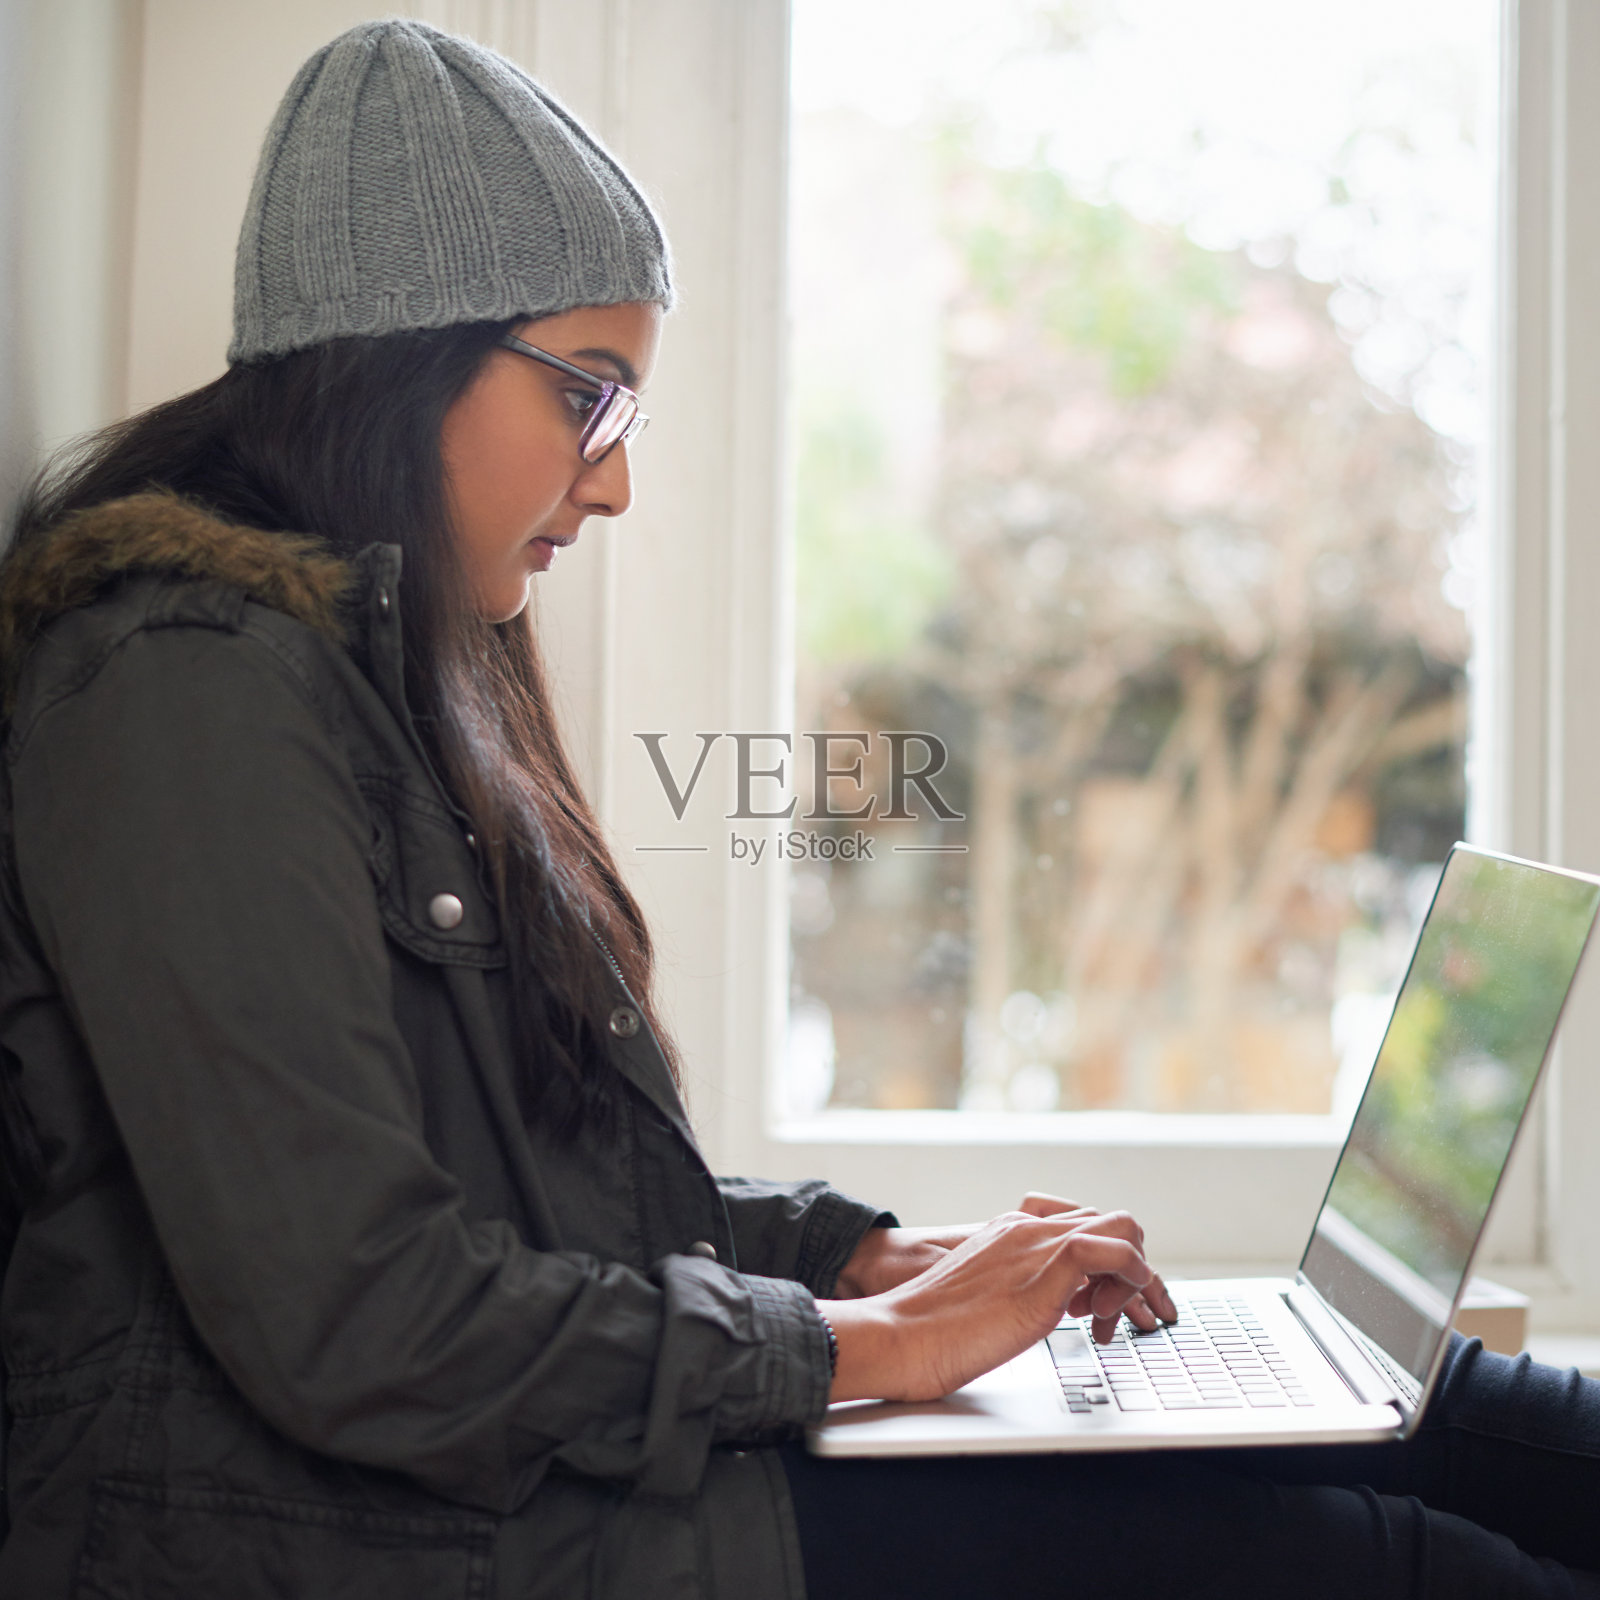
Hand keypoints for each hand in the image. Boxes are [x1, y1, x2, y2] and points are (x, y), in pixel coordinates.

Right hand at [818, 1203, 1173, 1403]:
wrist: (902, 1335)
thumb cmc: (929, 1330)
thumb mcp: (980, 1297)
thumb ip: (1009, 1289)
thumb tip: (1029, 1310)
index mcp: (1010, 1230)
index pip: (1082, 1224)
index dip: (1101, 1262)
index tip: (1096, 1305)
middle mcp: (1028, 1227)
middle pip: (1110, 1221)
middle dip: (1130, 1267)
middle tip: (1114, 1314)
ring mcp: (1039, 1245)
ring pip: (1122, 1228)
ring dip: (1135, 1275)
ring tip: (1111, 1321)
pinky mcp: (1048, 1271)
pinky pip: (1114, 1251)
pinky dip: (1130, 1279)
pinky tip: (1104, 1315)